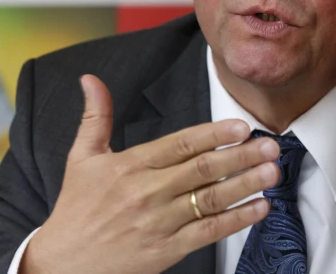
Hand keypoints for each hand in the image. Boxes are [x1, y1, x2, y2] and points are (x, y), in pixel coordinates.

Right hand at [21, 74, 279, 273]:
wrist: (63, 263)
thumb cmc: (75, 208)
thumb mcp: (81, 158)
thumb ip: (95, 117)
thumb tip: (90, 79)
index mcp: (130, 166)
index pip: (179, 144)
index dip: (212, 133)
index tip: (241, 125)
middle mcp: (147, 192)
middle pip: (202, 169)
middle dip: (240, 155)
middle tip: (270, 144)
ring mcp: (159, 223)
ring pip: (210, 200)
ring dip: (245, 185)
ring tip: (272, 172)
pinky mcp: (166, 251)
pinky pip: (208, 233)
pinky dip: (236, 220)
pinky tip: (259, 207)